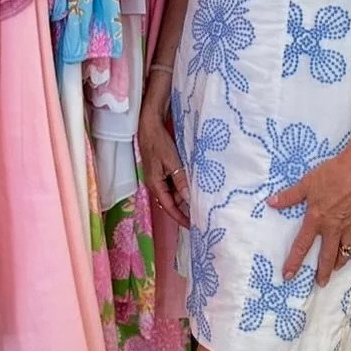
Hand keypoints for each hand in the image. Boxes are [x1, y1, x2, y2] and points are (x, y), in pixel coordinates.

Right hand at [139, 99, 189, 228]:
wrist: (149, 125)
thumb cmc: (159, 142)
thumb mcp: (173, 162)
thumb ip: (181, 181)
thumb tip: (189, 200)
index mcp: (155, 184)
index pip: (168, 207)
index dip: (180, 218)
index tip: (192, 225)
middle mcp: (154, 183)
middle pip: (171, 201)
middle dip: (184, 204)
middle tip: (201, 205)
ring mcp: (156, 177)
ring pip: (172, 191)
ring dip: (183, 191)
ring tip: (198, 188)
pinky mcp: (160, 170)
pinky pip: (171, 182)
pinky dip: (180, 183)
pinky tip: (190, 178)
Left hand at [268, 145, 350, 285]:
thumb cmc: (333, 174)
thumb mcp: (307, 182)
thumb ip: (290, 195)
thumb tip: (271, 203)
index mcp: (317, 219)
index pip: (302, 245)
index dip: (294, 261)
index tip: (288, 276)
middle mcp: (334, 228)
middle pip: (328, 255)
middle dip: (323, 271)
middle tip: (320, 283)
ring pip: (347, 250)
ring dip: (342, 261)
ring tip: (338, 267)